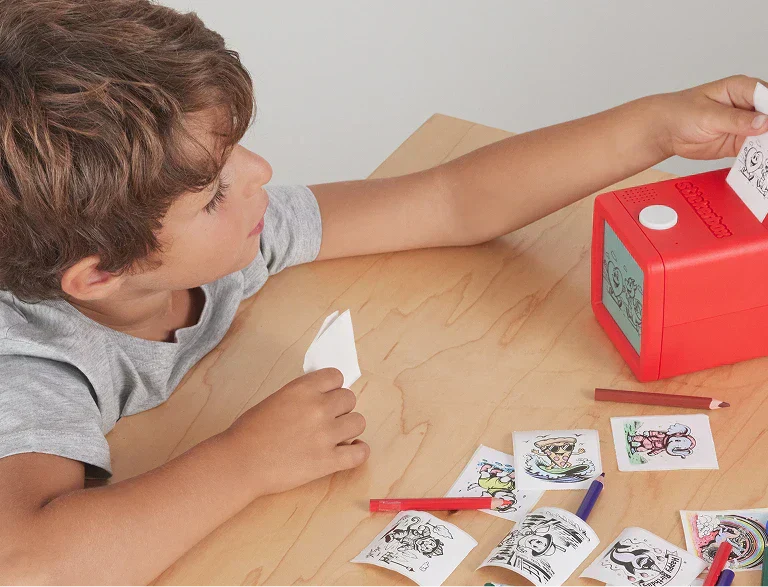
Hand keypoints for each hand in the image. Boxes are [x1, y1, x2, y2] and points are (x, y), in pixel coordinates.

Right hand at [222, 368, 368, 495]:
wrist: (240, 463)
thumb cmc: (249, 432)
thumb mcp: (275, 399)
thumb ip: (301, 396)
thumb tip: (322, 398)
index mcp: (303, 389)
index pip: (336, 377)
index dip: (331, 388)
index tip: (326, 396)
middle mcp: (319, 408)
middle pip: (349, 399)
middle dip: (340, 408)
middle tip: (327, 419)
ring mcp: (326, 435)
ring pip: (359, 422)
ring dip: (348, 428)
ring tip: (336, 437)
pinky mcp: (328, 461)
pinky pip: (360, 453)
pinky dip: (358, 452)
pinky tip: (349, 451)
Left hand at [654, 74, 767, 160]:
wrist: (666, 132)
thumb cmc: (681, 113)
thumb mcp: (708, 114)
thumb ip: (736, 119)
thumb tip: (763, 122)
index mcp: (742, 89)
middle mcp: (748, 106)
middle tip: (767, 141)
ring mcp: (745, 125)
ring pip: (766, 134)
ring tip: (765, 152)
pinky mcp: (739, 143)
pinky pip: (755, 150)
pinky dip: (760, 156)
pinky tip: (761, 162)